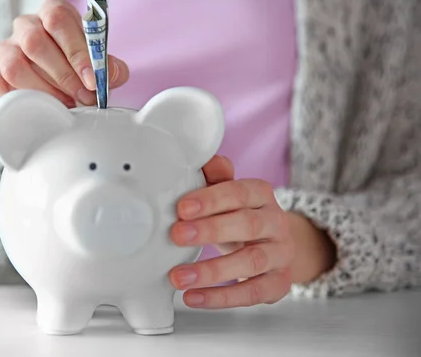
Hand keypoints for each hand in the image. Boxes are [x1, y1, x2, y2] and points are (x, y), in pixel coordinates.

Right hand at [0, 0, 129, 106]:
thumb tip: (112, 73)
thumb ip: (109, 67)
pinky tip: (29, 111)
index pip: (57, 19)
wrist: (59, 83)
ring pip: (13, 65)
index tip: (93, 80)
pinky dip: (8, 99)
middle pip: (34, 41)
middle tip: (84, 99)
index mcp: (52, 13)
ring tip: (64, 107)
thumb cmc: (79, 69)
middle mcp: (26, 26)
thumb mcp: (98, 63)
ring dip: (42, 91)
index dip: (76, 51)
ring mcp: (6, 49)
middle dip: (63, 76)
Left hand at [168, 155, 335, 308]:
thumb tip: (201, 160)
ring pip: (252, 262)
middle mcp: (277, 222)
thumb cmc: (238, 215)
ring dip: (212, 271)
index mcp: (262, 194)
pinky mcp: (279, 284)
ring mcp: (281, 255)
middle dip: (210, 230)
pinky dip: (221, 298)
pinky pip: (253, 293)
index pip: (240, 192)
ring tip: (178, 277)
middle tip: (177, 236)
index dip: (211, 199)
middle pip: (248, 224)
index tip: (182, 208)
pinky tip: (193, 298)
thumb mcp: (227, 195)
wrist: (273, 245)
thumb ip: (214, 177)